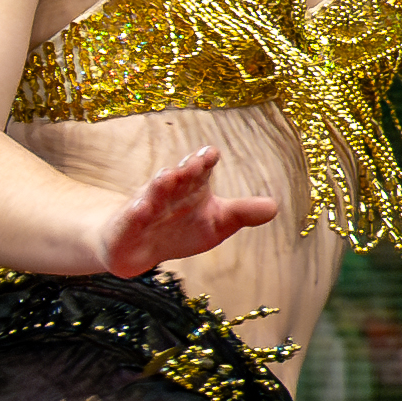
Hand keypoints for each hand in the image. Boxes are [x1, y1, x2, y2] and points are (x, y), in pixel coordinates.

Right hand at [92, 147, 280, 278]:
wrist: (133, 246)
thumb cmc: (177, 228)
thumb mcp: (215, 223)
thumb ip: (241, 213)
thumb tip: (275, 207)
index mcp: (190, 187)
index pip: (198, 169)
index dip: (203, 161)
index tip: (211, 154)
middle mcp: (166, 192)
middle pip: (176, 176)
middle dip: (184, 168)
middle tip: (194, 163)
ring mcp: (144, 207)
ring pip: (151, 193)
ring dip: (159, 184)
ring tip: (167, 177)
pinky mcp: (126, 226)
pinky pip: (130, 218)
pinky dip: (135, 213)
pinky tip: (140, 209)